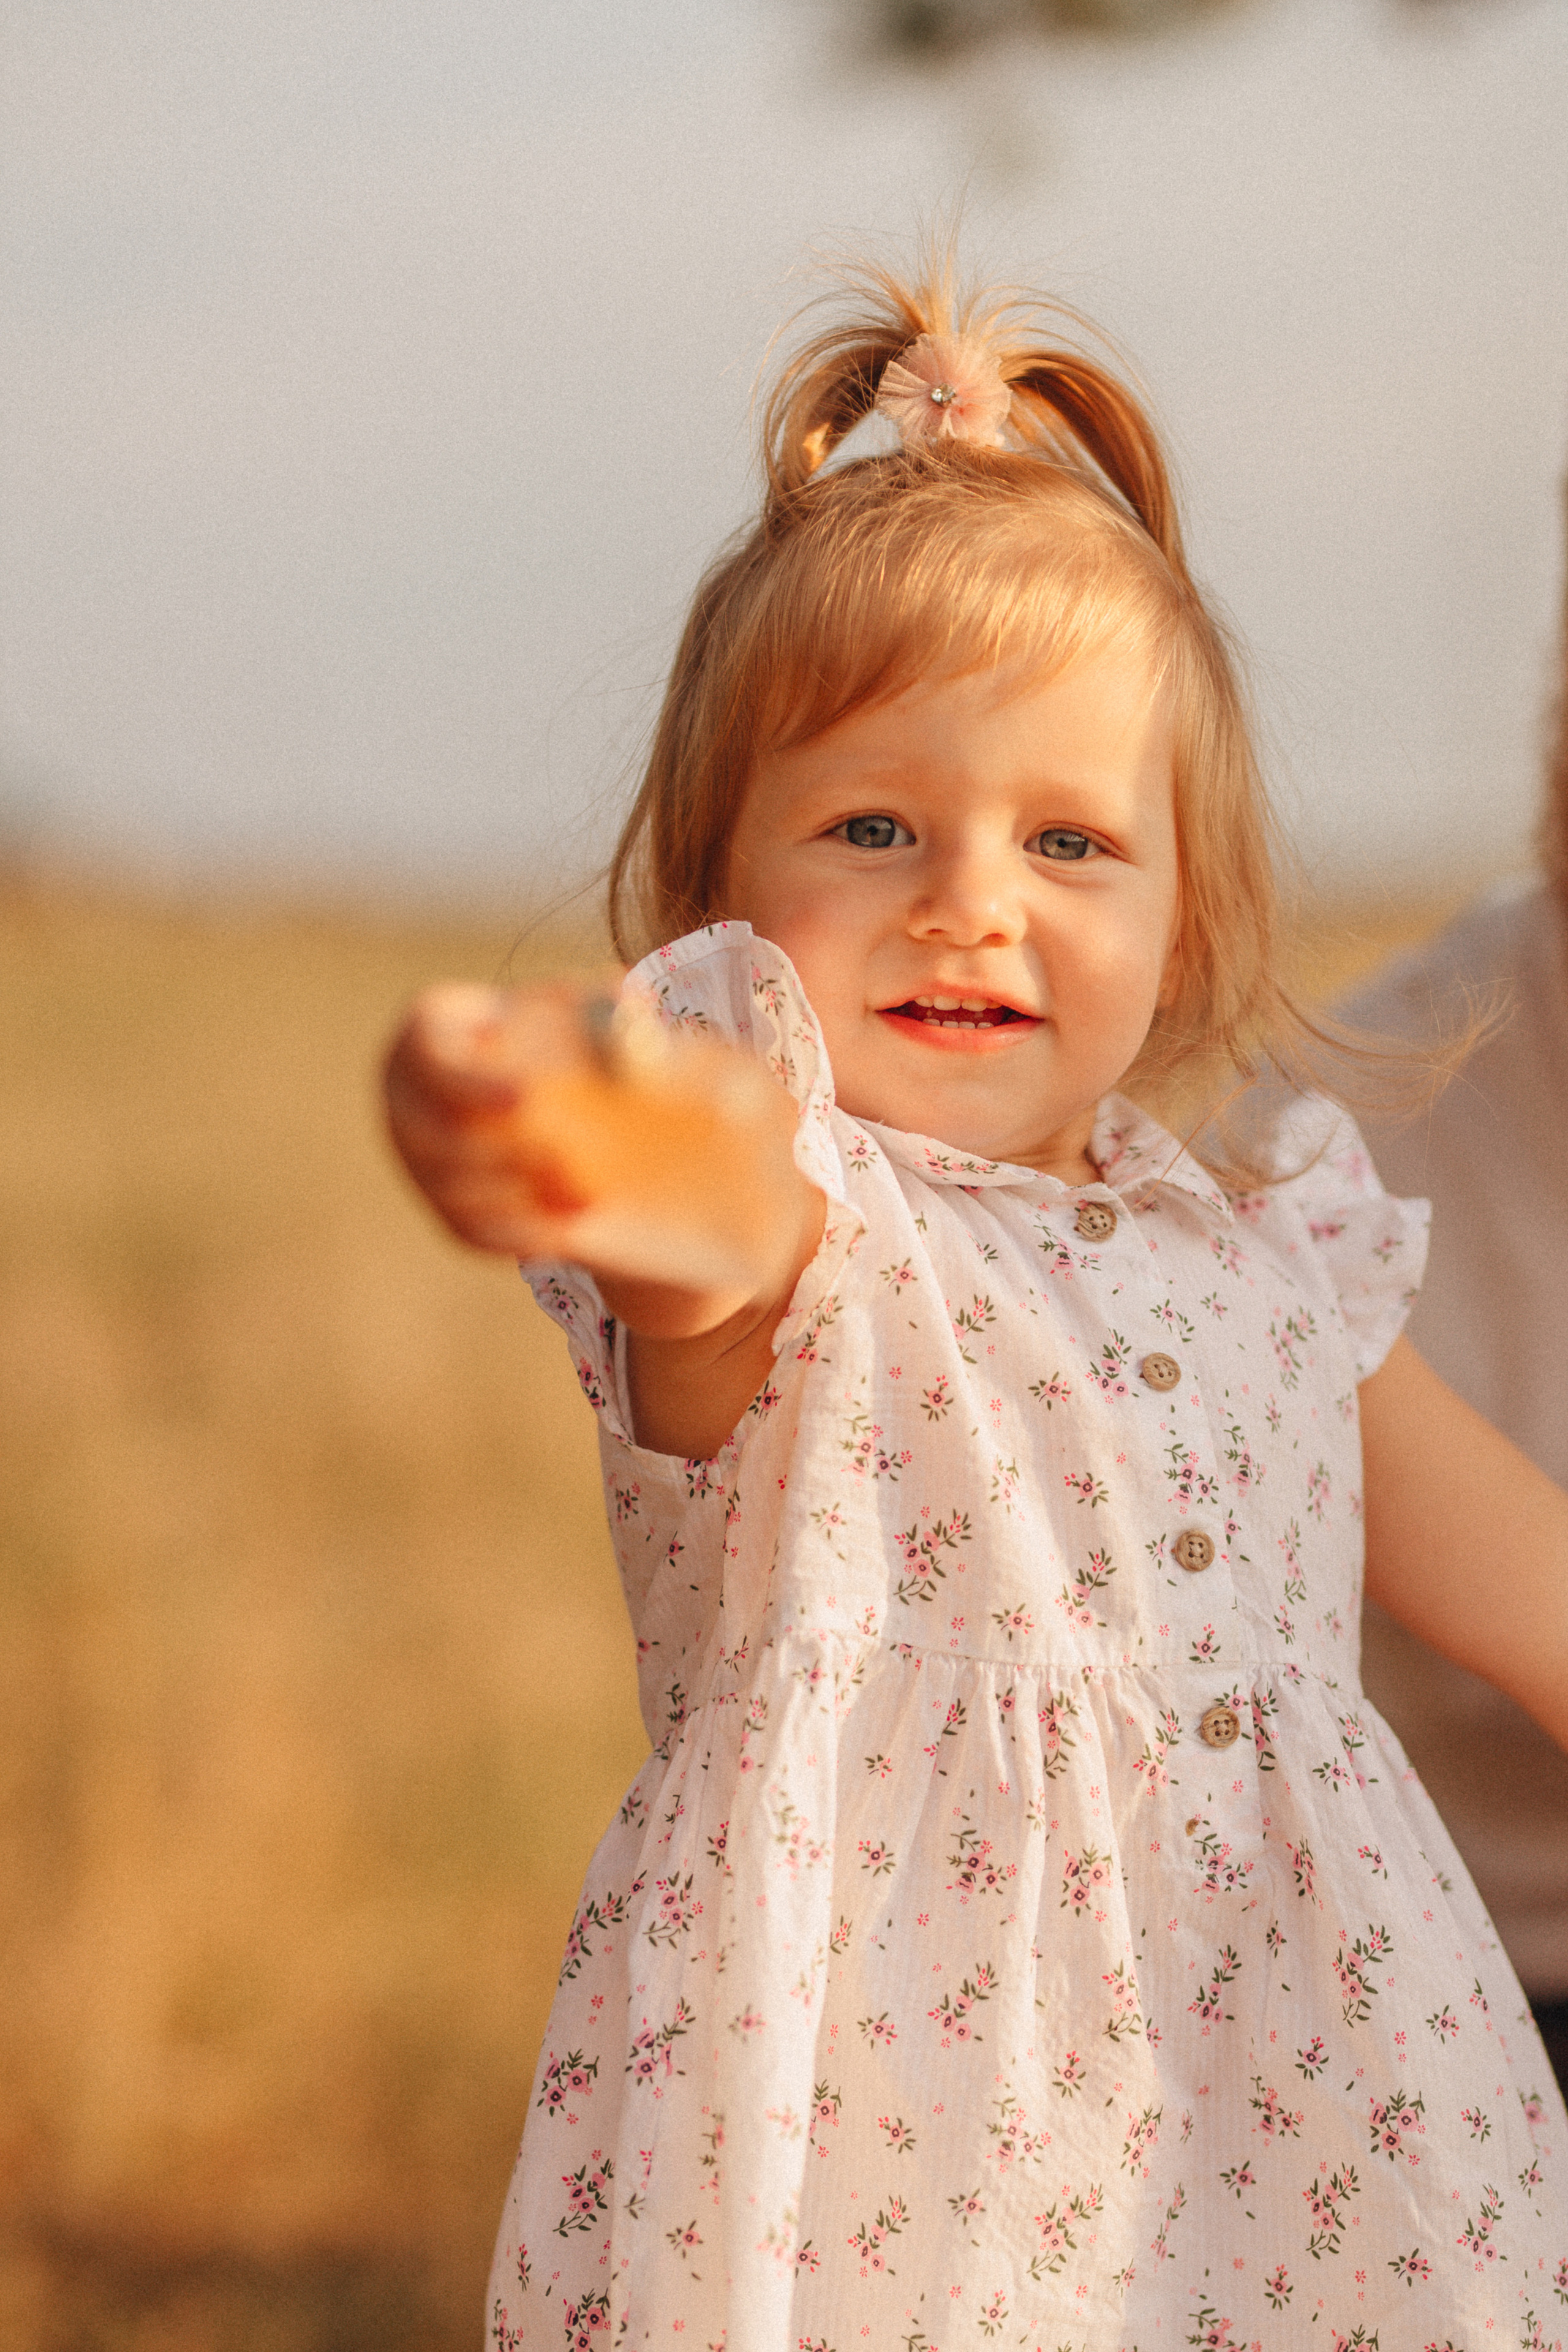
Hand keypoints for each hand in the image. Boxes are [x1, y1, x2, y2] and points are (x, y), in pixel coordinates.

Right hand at [383, 979, 811, 1312]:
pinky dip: (518, 1231)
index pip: (424, 1050)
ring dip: (514, 1197)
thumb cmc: (605, 1050)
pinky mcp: (449, 1207)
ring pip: (448, 1187)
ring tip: (588, 1197)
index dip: (464, 1076)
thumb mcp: (622, 1026)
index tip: (530, 1097)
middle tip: (572, 1166)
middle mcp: (411, 1094)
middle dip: (499, 1153)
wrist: (609, 1121)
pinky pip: (469, 1229)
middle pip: (429, 1132)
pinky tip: (570, 1228)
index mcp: (440, 1029)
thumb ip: (625, 1022)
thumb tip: (639, 1019)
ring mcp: (421, 1157)